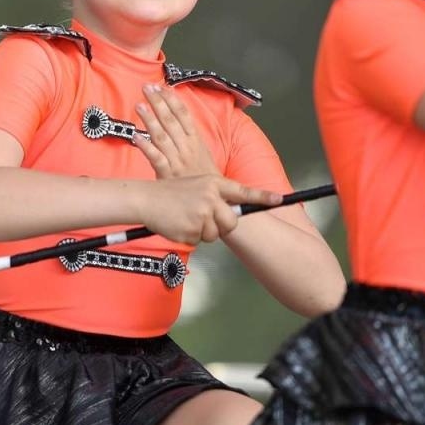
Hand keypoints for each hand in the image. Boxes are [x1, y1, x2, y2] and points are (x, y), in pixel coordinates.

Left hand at [132, 86, 218, 177]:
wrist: (211, 203)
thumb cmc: (204, 177)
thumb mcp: (203, 153)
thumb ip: (190, 136)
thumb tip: (179, 118)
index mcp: (196, 141)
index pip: (184, 115)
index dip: (172, 100)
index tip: (162, 86)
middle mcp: (187, 148)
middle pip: (171, 121)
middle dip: (158, 103)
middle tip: (147, 88)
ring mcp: (177, 160)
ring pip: (162, 136)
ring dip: (150, 120)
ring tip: (139, 105)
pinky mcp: (167, 174)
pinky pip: (155, 158)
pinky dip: (145, 147)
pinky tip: (135, 136)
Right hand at [139, 175, 280, 244]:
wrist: (145, 199)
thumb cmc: (170, 194)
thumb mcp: (196, 186)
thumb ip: (215, 197)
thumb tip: (231, 215)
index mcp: (213, 184)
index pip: (243, 192)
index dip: (262, 197)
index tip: (279, 200)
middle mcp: (210, 197)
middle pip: (231, 222)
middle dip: (222, 226)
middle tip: (206, 221)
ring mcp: (201, 214)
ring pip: (214, 234)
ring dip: (202, 232)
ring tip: (186, 219)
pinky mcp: (191, 229)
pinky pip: (199, 241)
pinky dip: (190, 237)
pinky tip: (178, 225)